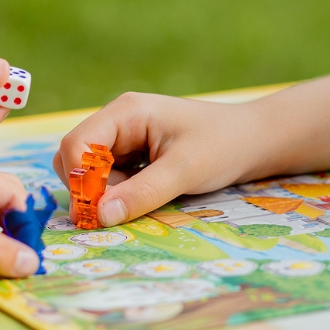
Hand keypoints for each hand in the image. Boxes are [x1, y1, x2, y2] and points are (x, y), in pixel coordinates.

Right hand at [54, 92, 260, 226]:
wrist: (254, 140)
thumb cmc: (223, 146)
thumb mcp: (184, 172)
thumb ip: (141, 193)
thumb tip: (99, 217)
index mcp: (126, 112)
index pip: (76, 143)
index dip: (79, 179)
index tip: (96, 212)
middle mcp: (118, 120)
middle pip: (75, 157)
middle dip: (90, 187)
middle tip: (123, 206)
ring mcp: (124, 137)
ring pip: (89, 170)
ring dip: (105, 191)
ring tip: (143, 196)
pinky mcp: (133, 153)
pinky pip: (108, 175)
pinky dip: (118, 191)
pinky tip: (147, 193)